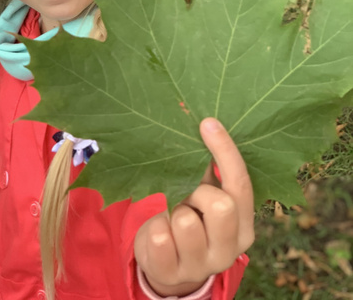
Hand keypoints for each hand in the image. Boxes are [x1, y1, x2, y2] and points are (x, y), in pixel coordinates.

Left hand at [134, 118, 254, 297]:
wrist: (166, 265)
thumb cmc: (189, 218)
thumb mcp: (204, 199)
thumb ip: (210, 172)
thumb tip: (206, 126)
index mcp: (243, 228)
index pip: (241, 186)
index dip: (226, 152)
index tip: (208, 123)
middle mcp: (229, 251)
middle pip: (221, 206)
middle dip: (196, 193)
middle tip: (185, 195)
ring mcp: (201, 266)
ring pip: (185, 222)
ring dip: (173, 212)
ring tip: (172, 218)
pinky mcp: (172, 274)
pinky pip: (160, 238)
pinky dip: (155, 229)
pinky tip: (160, 233)